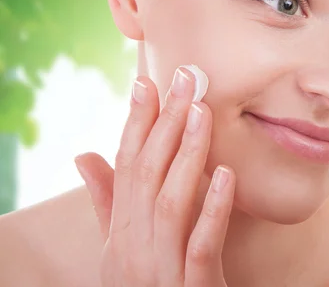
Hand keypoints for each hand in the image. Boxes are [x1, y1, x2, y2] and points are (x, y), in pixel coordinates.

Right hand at [75, 67, 234, 285]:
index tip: (147, 82)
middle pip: (146, 174)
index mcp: (121, 231)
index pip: (126, 166)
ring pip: (170, 203)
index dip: (136, 123)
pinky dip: (212, 210)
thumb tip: (84, 155)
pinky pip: (200, 246)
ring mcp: (161, 268)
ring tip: (202, 113)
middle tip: (186, 80)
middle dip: (165, 123)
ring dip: (186, 154)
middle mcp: (134, 246)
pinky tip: (226, 174)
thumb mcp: (121, 247)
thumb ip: (108, 203)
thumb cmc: (144, 286)